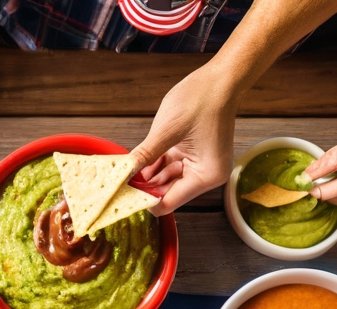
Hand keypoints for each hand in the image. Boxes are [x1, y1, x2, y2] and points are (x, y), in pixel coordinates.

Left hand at [131, 68, 238, 215]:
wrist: (220, 78)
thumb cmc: (201, 100)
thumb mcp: (165, 132)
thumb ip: (143, 157)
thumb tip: (122, 174)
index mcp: (206, 176)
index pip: (168, 203)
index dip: (144, 202)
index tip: (121, 197)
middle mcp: (205, 175)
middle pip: (166, 193)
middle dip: (143, 187)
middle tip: (117, 183)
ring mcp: (199, 164)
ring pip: (164, 180)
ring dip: (146, 175)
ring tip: (124, 170)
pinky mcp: (192, 154)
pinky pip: (168, 166)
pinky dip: (153, 164)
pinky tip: (136, 161)